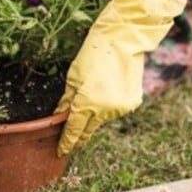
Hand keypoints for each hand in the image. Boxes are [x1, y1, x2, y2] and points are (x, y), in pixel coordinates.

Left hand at [56, 0, 186, 155]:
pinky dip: (108, 105)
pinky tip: (108, 89)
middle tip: (71, 142)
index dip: (67, 142)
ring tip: (94, 93)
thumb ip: (67, 101)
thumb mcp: (73, 77)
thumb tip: (59, 116)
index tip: (61, 151)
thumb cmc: (93, 55)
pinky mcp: (132, 103)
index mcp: (87, 104)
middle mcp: (104, 111)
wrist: (122, 40)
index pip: (74, 130)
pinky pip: (115, 110)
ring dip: (94, 115)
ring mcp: (120, 108)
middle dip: (79, 136)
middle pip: (88, 130)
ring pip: (102, 119)